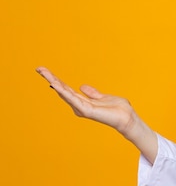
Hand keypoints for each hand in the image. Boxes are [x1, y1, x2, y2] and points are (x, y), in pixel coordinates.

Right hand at [36, 66, 157, 161]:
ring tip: (44, 73)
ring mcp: (82, 108)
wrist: (127, 117)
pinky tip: (55, 85)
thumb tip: (82, 87)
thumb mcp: (103, 97)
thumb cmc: (118, 109)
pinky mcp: (87, 110)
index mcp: (83, 101)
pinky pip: (73, 99)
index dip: (56, 80)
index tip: (45, 71)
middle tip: (39, 68)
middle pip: (62, 90)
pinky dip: (64, 92)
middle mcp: (79, 105)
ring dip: (54, 82)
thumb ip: (92, 93)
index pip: (66, 89)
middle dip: (51, 78)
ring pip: (64, 93)